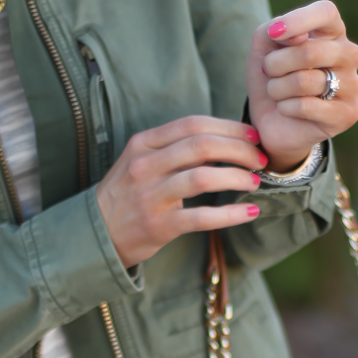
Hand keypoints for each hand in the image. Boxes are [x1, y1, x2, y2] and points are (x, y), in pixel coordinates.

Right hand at [96, 116, 265, 268]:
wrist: (97, 233)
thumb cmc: (128, 194)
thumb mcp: (140, 161)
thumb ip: (174, 148)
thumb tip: (224, 140)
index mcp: (143, 143)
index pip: (193, 124)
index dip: (228, 127)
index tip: (252, 136)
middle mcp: (145, 166)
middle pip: (201, 146)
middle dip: (239, 150)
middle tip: (259, 159)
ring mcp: (150, 196)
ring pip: (203, 178)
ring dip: (236, 178)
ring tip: (254, 181)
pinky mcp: (158, 226)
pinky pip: (201, 217)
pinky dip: (230, 214)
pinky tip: (249, 212)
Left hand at [246, 0, 357, 171]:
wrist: (273, 122)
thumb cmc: (273, 79)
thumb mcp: (263, 48)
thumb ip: (273, 30)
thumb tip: (300, 38)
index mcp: (333, 33)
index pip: (326, 12)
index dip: (298, 20)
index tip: (273, 34)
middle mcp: (349, 55)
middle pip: (309, 51)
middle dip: (276, 64)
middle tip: (268, 73)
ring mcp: (353, 85)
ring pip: (304, 81)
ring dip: (277, 89)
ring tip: (277, 93)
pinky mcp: (348, 114)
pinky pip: (306, 106)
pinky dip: (285, 108)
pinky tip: (287, 110)